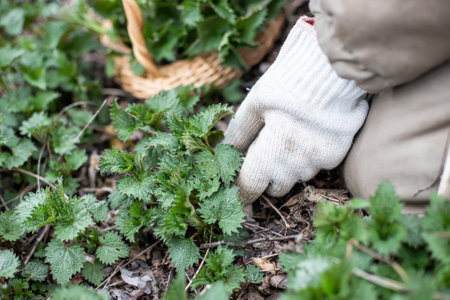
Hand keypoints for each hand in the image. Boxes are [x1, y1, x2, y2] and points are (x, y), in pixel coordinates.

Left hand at [223, 17, 367, 203]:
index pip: (250, 185)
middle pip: (275, 188)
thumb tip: (225, 153)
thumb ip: (239, 133)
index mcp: (271, 152)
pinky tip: (308, 133)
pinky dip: (309, 156)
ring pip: (296, 177)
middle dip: (266, 177)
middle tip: (265, 152)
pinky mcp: (336, 155)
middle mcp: (296, 164)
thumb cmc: (286, 83)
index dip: (241, 191)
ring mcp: (318, 161)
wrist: (332, 69)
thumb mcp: (254, 104)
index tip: (236, 190)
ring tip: (289, 136)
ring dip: (289, 167)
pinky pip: (316, 166)